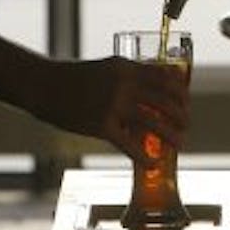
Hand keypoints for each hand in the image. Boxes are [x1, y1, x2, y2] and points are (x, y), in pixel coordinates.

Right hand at [37, 57, 188, 163]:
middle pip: (163, 100)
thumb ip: (126, 78)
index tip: (186, 101)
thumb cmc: (73, 78)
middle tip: (186, 123)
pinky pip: (129, 144)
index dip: (179, 90)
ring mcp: (113, 104)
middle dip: (180, 114)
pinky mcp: (101, 125)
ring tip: (180, 142)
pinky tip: (152, 162)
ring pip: (153, 122)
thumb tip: (149, 94)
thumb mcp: (105, 68)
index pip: (163, 77)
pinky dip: (144, 155)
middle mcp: (123, 83)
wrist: (43, 85)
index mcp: (125, 67)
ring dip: (170, 134)